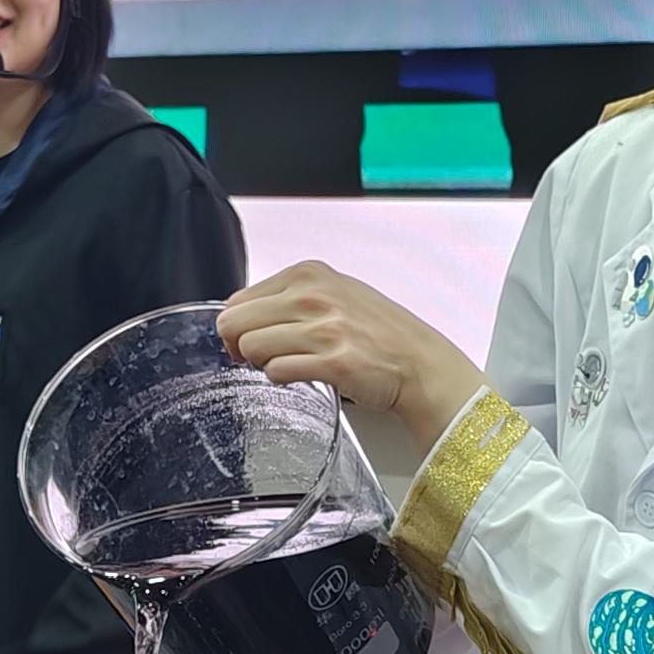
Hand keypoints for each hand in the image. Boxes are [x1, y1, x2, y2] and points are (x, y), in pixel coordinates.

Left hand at [218, 263, 489, 442]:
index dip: (238, 326)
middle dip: (240, 346)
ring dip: (264, 364)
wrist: (419, 362)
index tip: (253, 339)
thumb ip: (290, 296)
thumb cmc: (377, 331)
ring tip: (290, 365)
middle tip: (260, 358)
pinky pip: (278, 372)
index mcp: (309, 274)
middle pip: (234, 324)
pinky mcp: (333, 363)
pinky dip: (283, 379)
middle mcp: (314, 295)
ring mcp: (324, 328)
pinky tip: (303, 376)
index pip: (237, 300)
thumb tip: (242, 315)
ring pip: (252, 349)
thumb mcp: (333, 293)